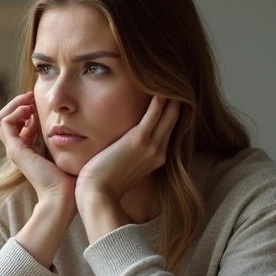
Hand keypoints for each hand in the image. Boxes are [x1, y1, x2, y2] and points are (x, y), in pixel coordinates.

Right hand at [0, 92, 75, 206]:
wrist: (63, 197)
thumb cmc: (70, 178)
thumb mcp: (67, 151)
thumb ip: (63, 138)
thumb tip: (70, 124)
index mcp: (28, 150)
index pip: (18, 124)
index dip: (27, 110)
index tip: (41, 104)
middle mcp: (17, 150)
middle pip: (6, 120)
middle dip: (18, 104)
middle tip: (32, 96)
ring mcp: (14, 150)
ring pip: (1, 118)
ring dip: (15, 105)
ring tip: (30, 101)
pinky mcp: (15, 150)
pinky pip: (5, 122)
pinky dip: (15, 112)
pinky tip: (31, 110)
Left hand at [75, 96, 180, 210]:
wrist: (99, 194)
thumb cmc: (104, 184)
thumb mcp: (123, 168)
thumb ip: (129, 156)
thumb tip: (122, 147)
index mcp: (156, 159)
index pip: (168, 131)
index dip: (172, 114)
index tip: (173, 99)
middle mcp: (159, 152)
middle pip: (173, 121)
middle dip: (176, 103)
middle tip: (177, 85)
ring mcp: (151, 146)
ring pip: (168, 115)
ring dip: (171, 97)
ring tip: (171, 81)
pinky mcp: (139, 139)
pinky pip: (154, 114)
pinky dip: (159, 100)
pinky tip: (161, 88)